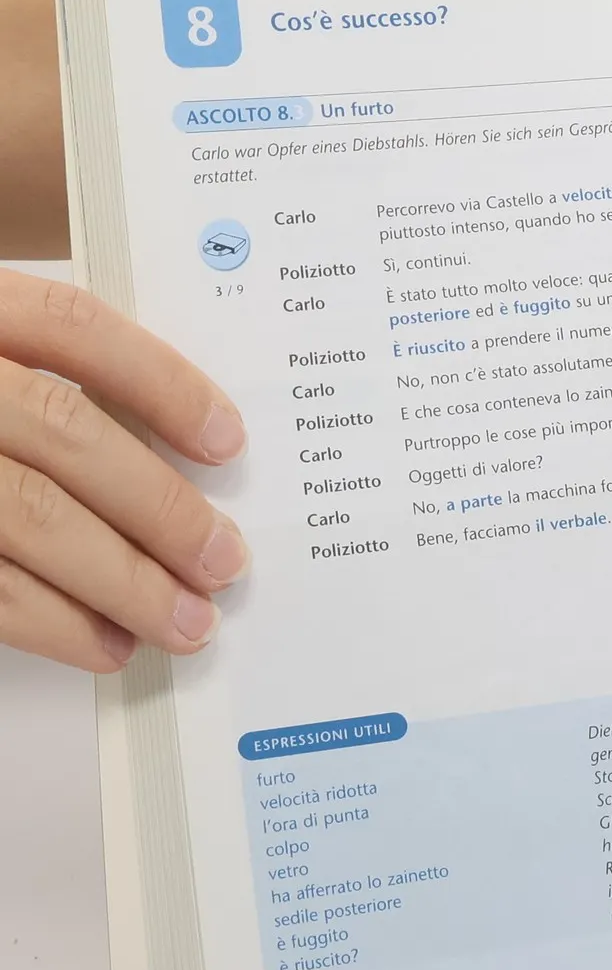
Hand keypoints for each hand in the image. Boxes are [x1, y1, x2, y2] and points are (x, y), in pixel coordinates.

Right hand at [0, 269, 248, 671]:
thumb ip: (38, 375)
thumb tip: (181, 452)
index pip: (69, 325)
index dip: (160, 381)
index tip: (228, 442)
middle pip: (61, 430)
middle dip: (157, 507)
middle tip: (224, 562)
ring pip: (25, 515)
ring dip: (121, 581)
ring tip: (186, 622)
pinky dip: (50, 622)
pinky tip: (104, 644)